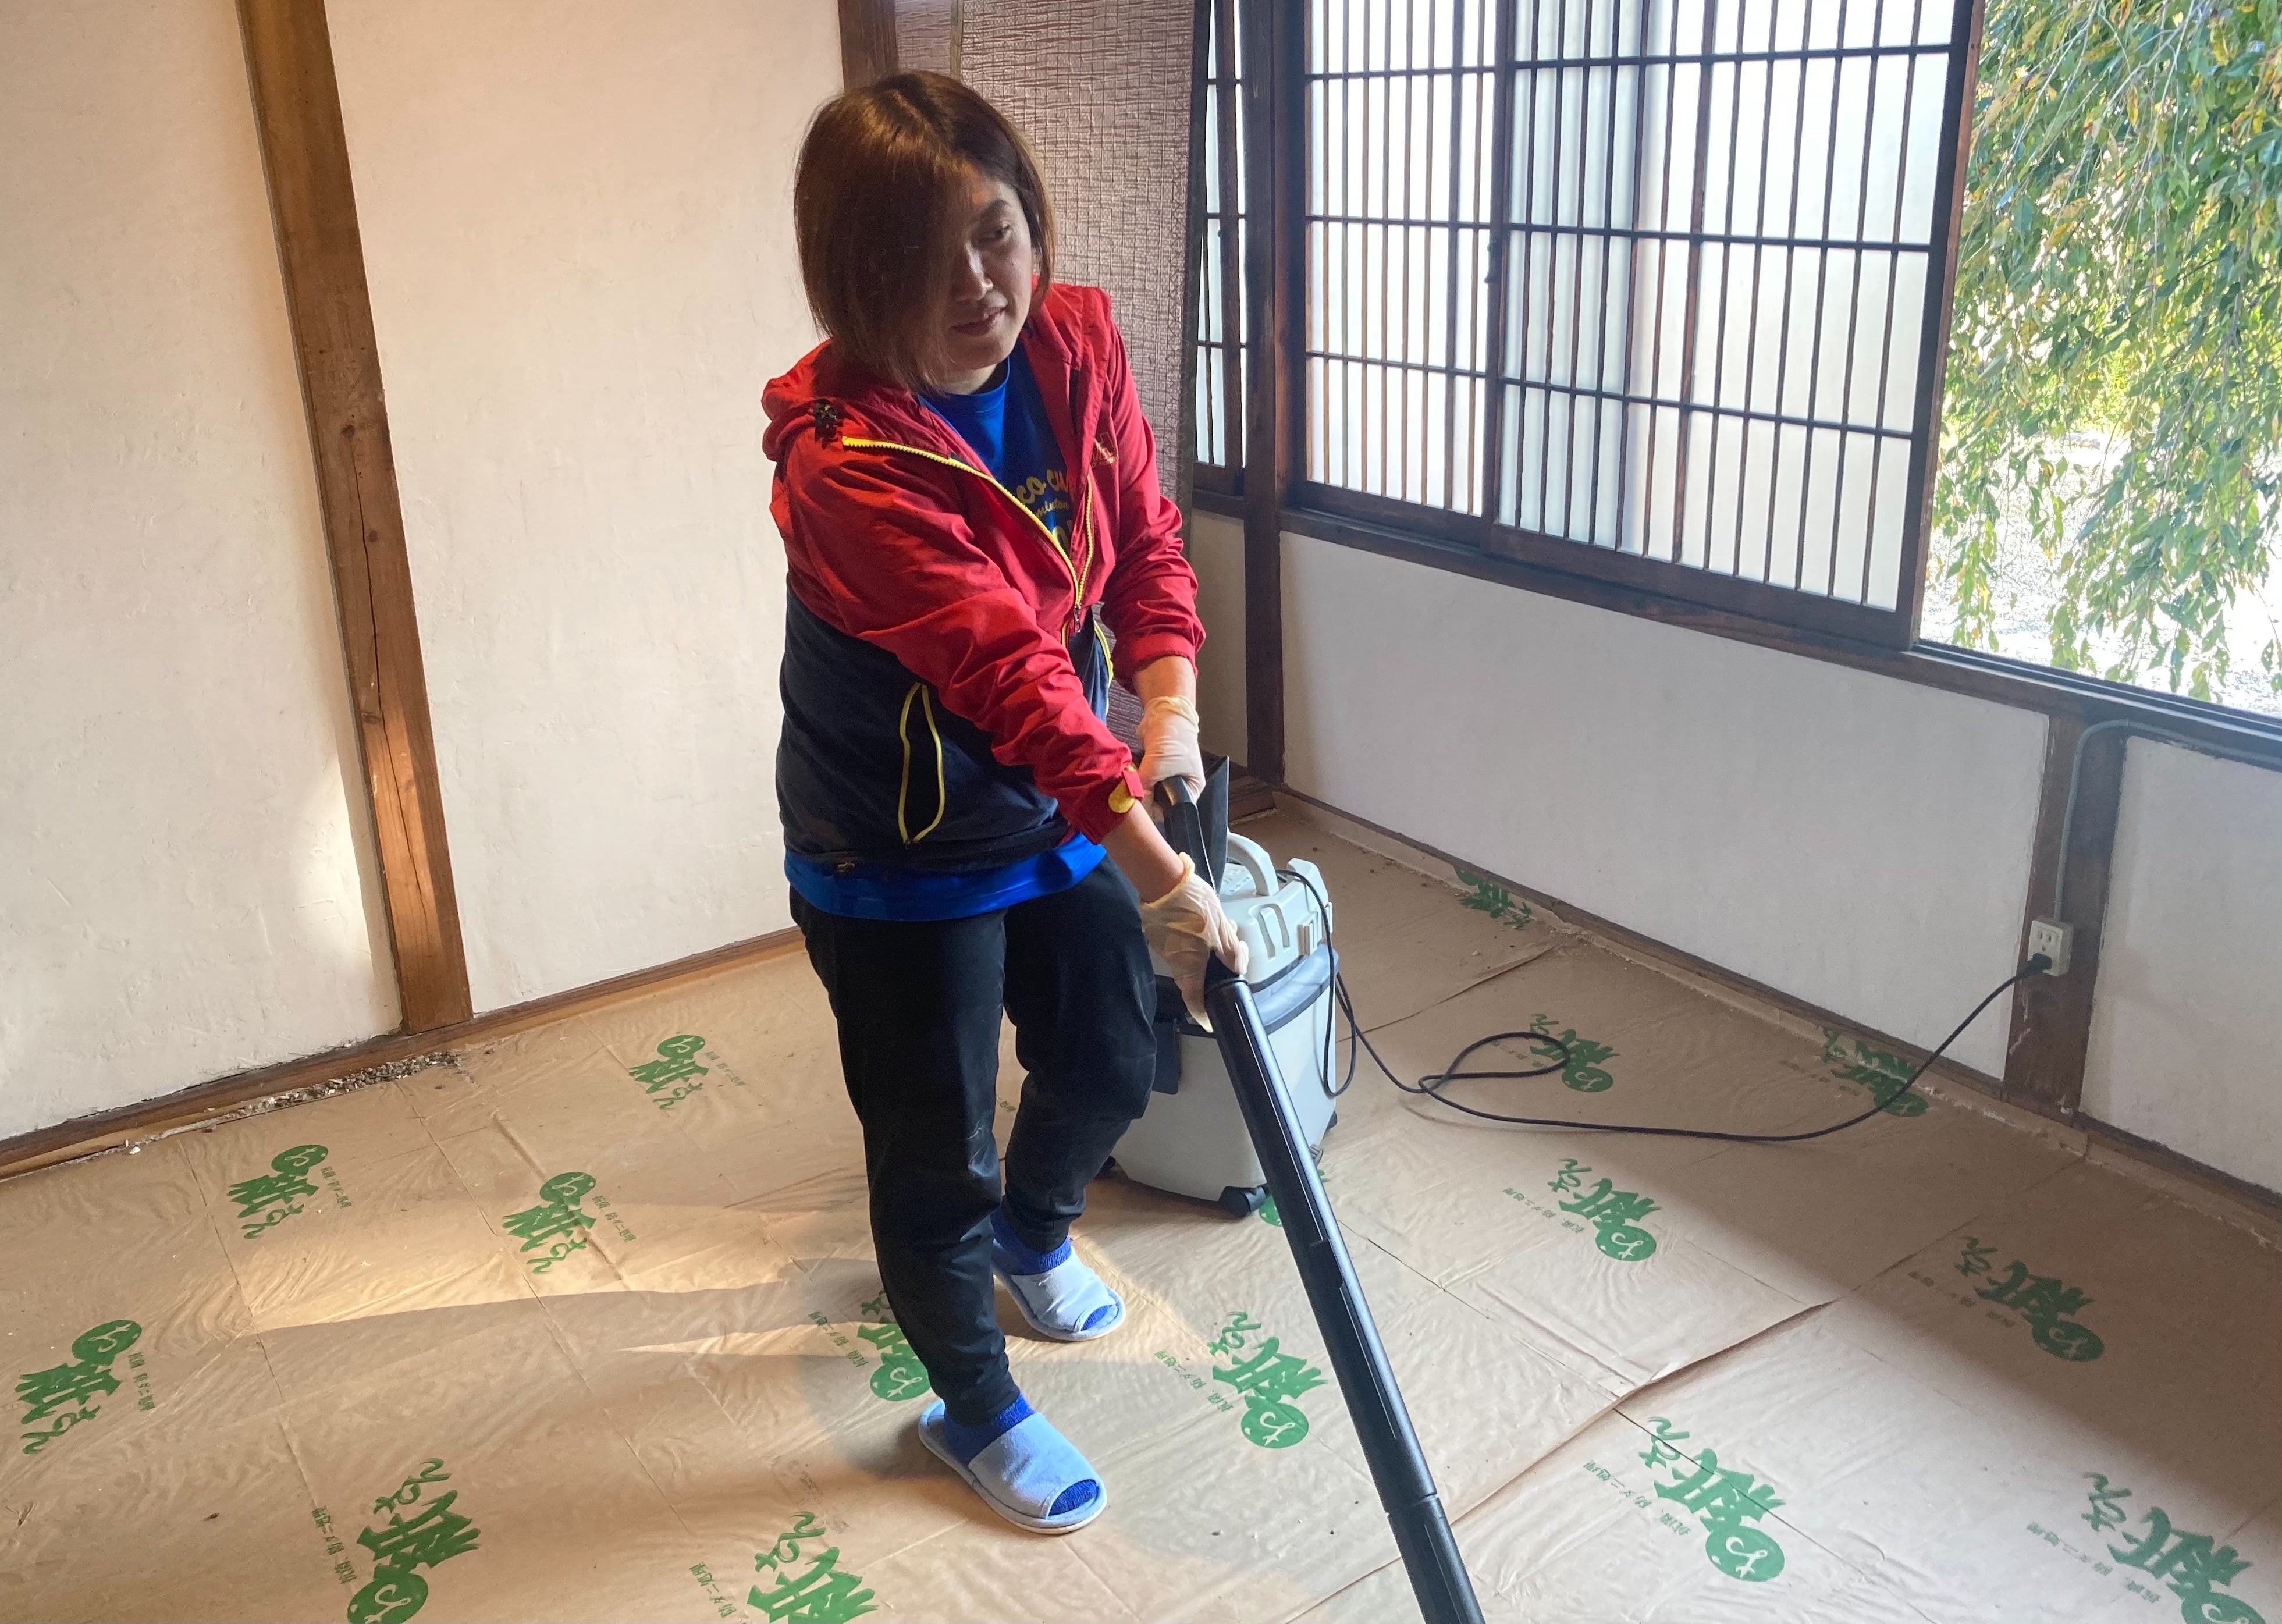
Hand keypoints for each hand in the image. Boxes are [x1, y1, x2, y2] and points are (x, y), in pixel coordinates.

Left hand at [1136, 694, 1204, 805]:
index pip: (1173, 812)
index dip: (1156, 812)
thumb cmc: (1174, 739)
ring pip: (1147, 791)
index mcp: (1191, 789)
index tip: (1141, 809)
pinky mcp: (1153, 768)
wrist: (1165, 714)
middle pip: (1158, 803)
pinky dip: (1135, 777)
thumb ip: (1144, 787)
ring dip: (1139, 786)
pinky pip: (1141, 780)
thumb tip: (1129, 802)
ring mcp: (1165, 777)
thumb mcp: (1159, 767)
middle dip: (1145, 798)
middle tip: (1133, 793)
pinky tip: (1131, 772)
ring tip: (1133, 779)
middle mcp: (1180, 786)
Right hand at [1138, 854, 1248, 1027]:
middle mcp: (1176, 964)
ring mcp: (1166, 949)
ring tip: (1223, 923)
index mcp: (1190, 970)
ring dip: (1209, 946)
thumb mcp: (1222, 931)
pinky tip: (1204, 918)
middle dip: (1218, 965)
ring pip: (1193, 956)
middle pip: (1198, 976)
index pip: (1196, 1003)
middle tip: (1234, 946)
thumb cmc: (1193, 908)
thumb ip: (1232, 952)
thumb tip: (1238, 968)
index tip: (1209, 1021)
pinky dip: (1196, 936)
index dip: (1204, 1015)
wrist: (1163, 880)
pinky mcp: (1161, 934)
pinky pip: (1183, 943)